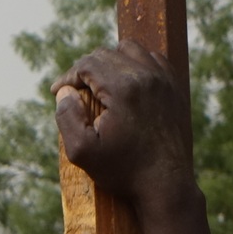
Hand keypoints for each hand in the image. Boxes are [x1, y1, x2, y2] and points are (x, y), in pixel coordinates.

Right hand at [54, 39, 195, 212]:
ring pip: (131, 50)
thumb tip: (64, 91)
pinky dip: (134, 65)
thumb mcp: (82, 152)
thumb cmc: (122, 170)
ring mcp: (164, 79)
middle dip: (85, 69)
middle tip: (75, 92)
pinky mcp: (174, 86)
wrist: (165, 183)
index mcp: (123, 88)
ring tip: (99, 85)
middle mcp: (146, 75)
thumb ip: (67, 117)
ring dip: (110, 62)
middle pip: (107, 53)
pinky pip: (152, 59)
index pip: (87, 64)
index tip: (57, 91)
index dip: (67, 76)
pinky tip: (124, 86)